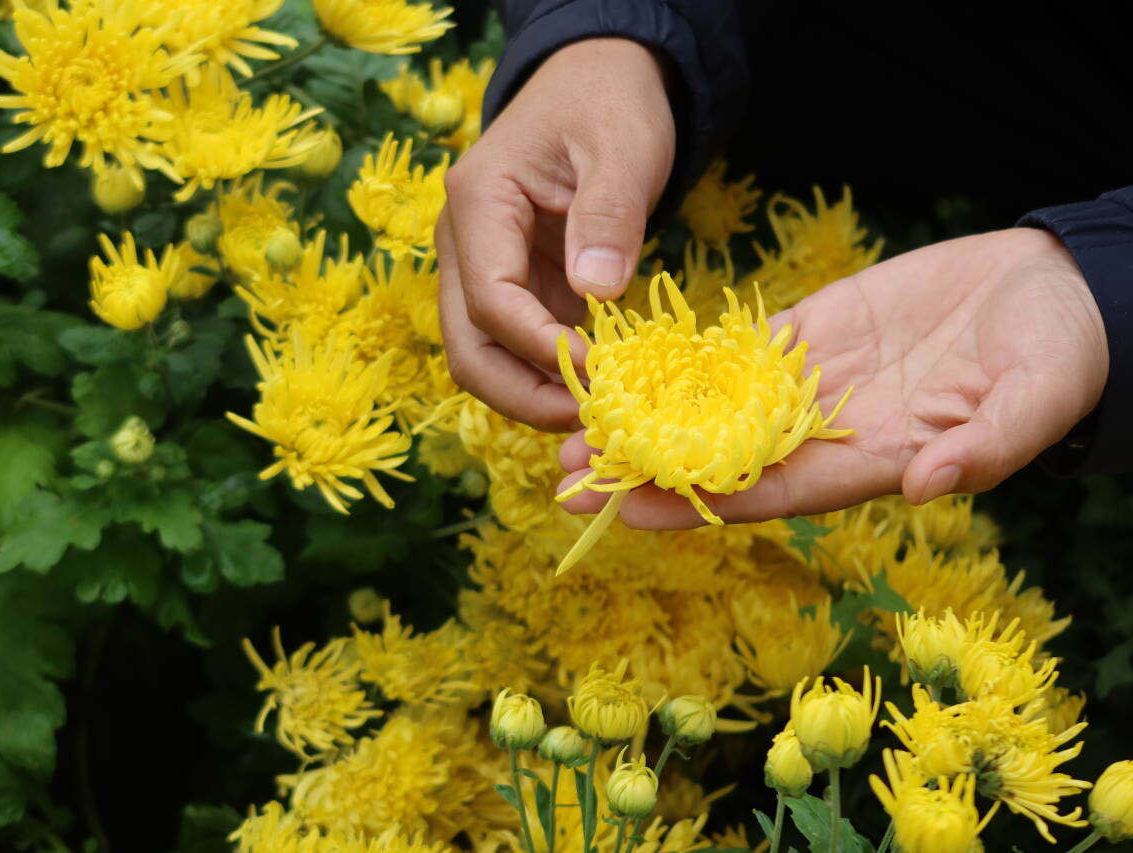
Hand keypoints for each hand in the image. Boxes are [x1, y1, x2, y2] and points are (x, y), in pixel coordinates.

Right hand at [437, 38, 675, 430]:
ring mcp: (481, 269)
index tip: (602, 372)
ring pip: (483, 358)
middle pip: (467, 348)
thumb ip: (609, 215)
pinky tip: (596, 388)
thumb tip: (597, 294)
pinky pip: (516, 347)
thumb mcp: (622, 147)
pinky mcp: (510, 286)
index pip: (491, 301)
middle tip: (589, 419)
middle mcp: (462, 244)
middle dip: (522, 395)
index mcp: (477, 203)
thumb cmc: (607, 104)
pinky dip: (549, 375)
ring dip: (532, 394)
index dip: (541, 348)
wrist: (595, 82)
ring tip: (596, 412)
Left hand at [558, 228, 1108, 526]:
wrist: (1055, 291)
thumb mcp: (1036, 402)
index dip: (694, 506)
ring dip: (645, 417)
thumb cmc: (1057, 356)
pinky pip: (734, 353)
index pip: (766, 494)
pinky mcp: (809, 334)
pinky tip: (627, 362)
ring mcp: (811, 383)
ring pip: (711, 408)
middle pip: (717, 460)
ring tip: (574, 420)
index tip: (624, 512)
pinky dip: (682, 360)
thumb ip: (985, 448)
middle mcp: (825, 432)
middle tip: (562, 474)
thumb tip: (924, 488)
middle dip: (644, 470)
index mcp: (869, 462)